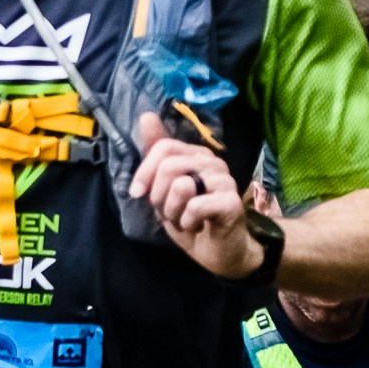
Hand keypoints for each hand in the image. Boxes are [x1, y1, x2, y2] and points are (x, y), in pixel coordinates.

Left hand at [130, 121, 262, 280]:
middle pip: (169, 166)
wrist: (216, 251)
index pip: (164, 147)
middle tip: (169, 212)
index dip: (144, 172)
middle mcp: (212, 162)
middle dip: (158, 196)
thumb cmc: (190, 219)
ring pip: (181, 185)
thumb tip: (146, 116)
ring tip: (184, 219)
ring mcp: (224, 180)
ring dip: (173, 211)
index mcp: (196, 154)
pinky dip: (188, 222)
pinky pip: (195, 206)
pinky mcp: (231, 201)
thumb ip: (155, 155)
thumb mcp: (164, 188)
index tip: (138, 193)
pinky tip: (197, 225)